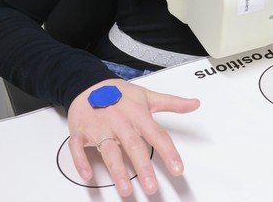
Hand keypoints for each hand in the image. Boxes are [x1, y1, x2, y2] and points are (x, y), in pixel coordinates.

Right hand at [67, 78, 199, 196]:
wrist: (88, 83)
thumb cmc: (118, 93)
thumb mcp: (147, 96)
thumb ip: (172, 103)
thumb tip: (194, 103)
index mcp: (137, 114)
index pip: (157, 134)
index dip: (168, 152)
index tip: (177, 169)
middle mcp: (119, 122)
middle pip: (133, 146)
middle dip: (142, 167)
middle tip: (152, 187)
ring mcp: (99, 127)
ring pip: (109, 150)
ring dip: (116, 171)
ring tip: (126, 189)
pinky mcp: (80, 131)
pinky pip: (78, 147)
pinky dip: (81, 161)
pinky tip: (87, 175)